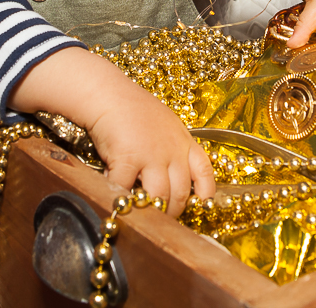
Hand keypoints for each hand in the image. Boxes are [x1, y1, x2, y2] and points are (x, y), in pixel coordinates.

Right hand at [10, 49, 214, 217]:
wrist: (109, 94)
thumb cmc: (133, 108)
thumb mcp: (165, 124)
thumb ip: (172, 148)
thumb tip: (172, 176)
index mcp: (184, 142)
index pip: (205, 171)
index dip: (206, 194)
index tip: (201, 207)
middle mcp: (173, 151)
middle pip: (181, 193)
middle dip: (172, 212)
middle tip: (162, 221)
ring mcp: (152, 156)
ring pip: (159, 197)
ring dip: (151, 212)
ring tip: (142, 218)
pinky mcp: (128, 159)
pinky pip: (126, 190)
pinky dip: (120, 199)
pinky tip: (115, 199)